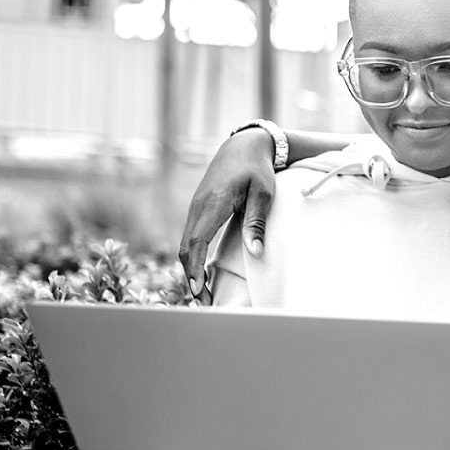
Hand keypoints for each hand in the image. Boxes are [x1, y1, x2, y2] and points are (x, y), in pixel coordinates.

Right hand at [178, 128, 276, 299]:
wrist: (243, 146)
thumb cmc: (257, 169)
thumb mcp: (264, 193)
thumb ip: (257, 222)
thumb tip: (256, 253)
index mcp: (213, 203)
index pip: (198, 241)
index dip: (196, 268)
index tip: (199, 290)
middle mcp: (198, 206)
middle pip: (186, 248)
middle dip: (191, 277)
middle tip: (204, 302)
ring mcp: (194, 207)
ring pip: (185, 244)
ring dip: (191, 269)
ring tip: (203, 294)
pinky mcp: (197, 209)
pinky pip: (190, 237)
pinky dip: (192, 258)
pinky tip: (201, 273)